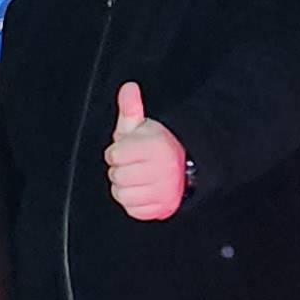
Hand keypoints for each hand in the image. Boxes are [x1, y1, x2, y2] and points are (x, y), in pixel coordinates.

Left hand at [101, 80, 187, 221]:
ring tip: (134, 178)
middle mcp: (162, 170)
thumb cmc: (156, 147)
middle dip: (119, 170)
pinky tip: (140, 190)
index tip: (126, 151)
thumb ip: (131, 108)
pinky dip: (133, 203)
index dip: (116, 152)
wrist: (185, 169)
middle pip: (117, 176)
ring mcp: (163, 191)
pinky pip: (133, 210)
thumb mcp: (142, 126)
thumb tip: (128, 88)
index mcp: (156, 147)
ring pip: (122, 195)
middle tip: (131, 165)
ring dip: (124, 187)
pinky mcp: (161, 209)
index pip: (115, 155)